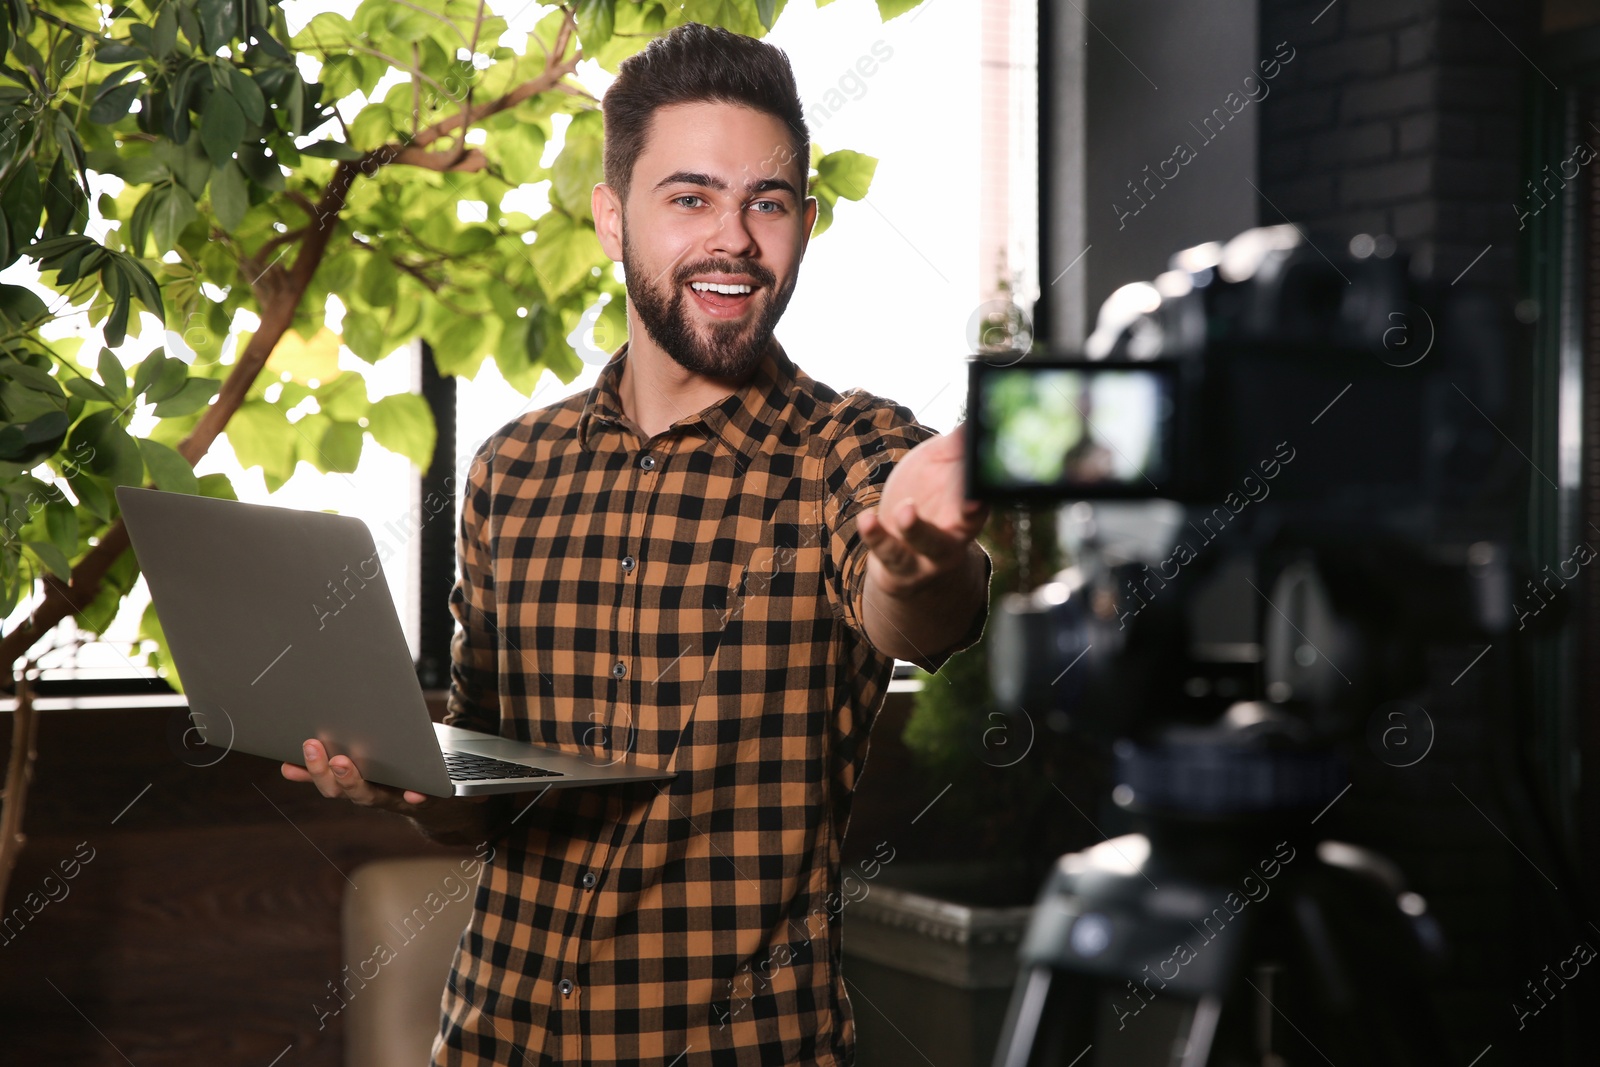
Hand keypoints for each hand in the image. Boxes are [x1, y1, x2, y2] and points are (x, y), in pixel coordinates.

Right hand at [281, 738, 477, 811]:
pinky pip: (419, 800)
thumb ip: (336, 759)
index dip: (306, 772)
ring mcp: (393, 798)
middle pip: (337, 789)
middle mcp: (368, 793)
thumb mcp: (368, 761)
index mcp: (354, 781)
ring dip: (352, 781)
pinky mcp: (423, 799)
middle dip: (322, 769)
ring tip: (344, 762)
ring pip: (368, 796)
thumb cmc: (399, 772)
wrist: (441, 802)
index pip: (323, 778)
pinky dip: (416, 797)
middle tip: (313, 746)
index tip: (287, 762)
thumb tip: (291, 759)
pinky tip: (415, 793)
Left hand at [858, 423, 989, 598]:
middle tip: (972, 504)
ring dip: (917, 529)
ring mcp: (928, 553)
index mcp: (972, 507)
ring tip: (906, 510)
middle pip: (966, 526)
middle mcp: (956, 534)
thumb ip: (955, 445)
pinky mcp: (898, 563)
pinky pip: (888, 552)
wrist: (903, 546)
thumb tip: (971, 422)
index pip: (984, 496)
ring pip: (927, 545)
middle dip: (971, 515)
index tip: (987, 472)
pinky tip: (867, 519)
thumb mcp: (941, 464)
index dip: (987, 487)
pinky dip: (876, 536)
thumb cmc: (926, 494)